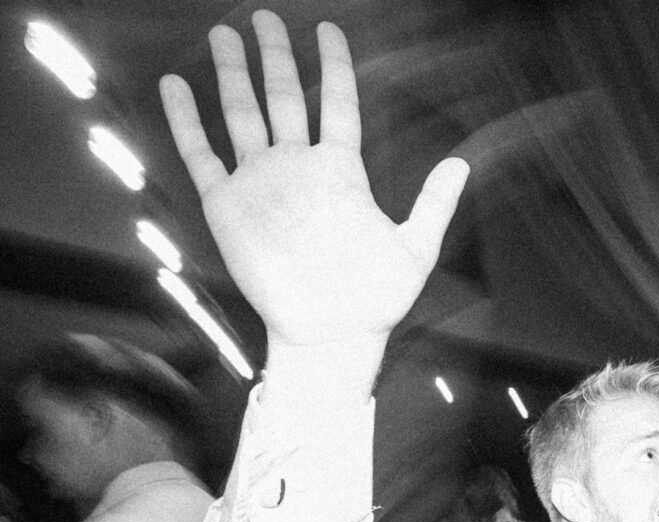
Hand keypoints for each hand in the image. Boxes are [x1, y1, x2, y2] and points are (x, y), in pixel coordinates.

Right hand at [159, 13, 467, 365]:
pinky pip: (201, 153)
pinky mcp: (227, 206)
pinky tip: (175, 85)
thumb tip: (462, 163)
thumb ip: (434, 203)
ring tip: (223, 35)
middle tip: (263, 17)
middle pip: (283, 96)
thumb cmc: (375, 299)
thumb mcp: (416, 248)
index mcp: (341, 171)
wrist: (330, 333)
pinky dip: (187, 119)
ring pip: (241, 114)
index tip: (327, 29)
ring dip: (232, 74)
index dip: (332, 64)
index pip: (336, 102)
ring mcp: (261, 183)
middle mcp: (298, 168)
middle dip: (273, 56)